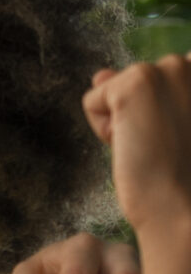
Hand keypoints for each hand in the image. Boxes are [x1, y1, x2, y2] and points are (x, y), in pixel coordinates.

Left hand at [86, 56, 190, 250]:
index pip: (162, 78)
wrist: (185, 205)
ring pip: (113, 89)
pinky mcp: (137, 81)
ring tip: (151, 144)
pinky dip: (103, 128)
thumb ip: (143, 91)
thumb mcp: (169, 123)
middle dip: (139, 113)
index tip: (178, 137)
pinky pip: (92, 100)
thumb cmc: (185, 172)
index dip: (159, 113)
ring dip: (122, 121)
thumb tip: (100, 74)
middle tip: (163, 143)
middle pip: (136, 81)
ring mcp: (169, 67)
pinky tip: (131, 145)